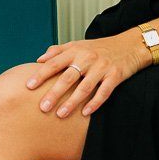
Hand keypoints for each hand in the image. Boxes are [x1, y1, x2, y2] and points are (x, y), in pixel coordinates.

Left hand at [26, 33, 149, 117]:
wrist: (129, 45)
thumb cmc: (100, 48)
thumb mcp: (78, 44)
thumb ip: (58, 51)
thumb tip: (39, 60)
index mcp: (75, 51)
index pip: (54, 63)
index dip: (41, 75)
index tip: (29, 86)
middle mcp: (87, 58)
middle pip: (68, 77)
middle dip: (54, 93)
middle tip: (42, 107)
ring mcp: (102, 67)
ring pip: (85, 87)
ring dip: (72, 102)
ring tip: (60, 115)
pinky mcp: (115, 76)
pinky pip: (104, 92)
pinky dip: (95, 103)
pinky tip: (85, 113)